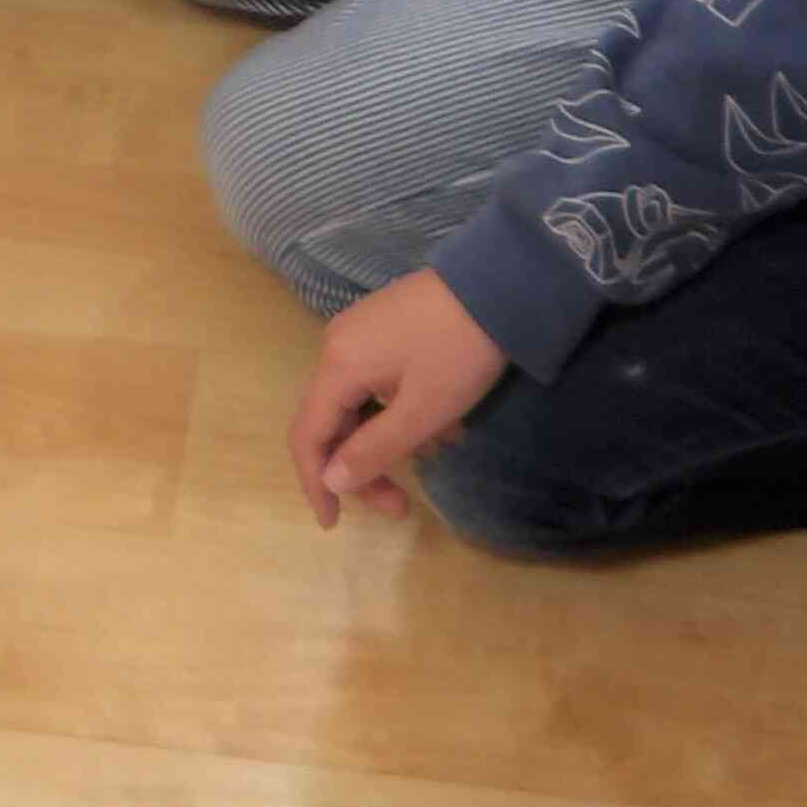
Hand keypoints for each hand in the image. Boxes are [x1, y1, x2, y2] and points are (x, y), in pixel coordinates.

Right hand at [286, 270, 508, 525]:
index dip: (315, 483)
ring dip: (386, 441)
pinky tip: (438, 424)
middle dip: (362, 467)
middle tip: (402, 504)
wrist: (500, 282)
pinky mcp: (386, 327)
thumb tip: (329, 481)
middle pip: (333, 422)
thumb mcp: (422, 411)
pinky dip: (397, 413)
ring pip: (358, 405)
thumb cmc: (458, 351)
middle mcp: (338, 346)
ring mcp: (362, 333)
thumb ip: (372, 450)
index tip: (334, 524)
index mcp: (339, 365)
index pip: (307, 435)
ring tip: (435, 452)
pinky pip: (377, 383)